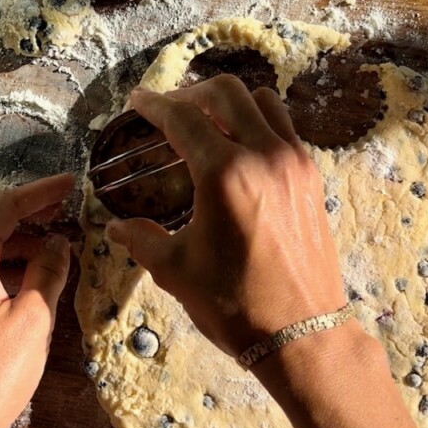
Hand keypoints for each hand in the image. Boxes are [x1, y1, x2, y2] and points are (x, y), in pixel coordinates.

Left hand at [0, 174, 74, 427]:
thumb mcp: (33, 321)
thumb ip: (48, 272)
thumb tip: (59, 243)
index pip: (4, 206)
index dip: (41, 192)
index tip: (71, 184)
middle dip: (17, 206)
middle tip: (56, 211)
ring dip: (7, 232)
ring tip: (50, 243)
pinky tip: (26, 272)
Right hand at [108, 76, 345, 355]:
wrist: (302, 333)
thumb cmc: (235, 304)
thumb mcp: (176, 270)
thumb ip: (141, 238)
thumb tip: (116, 225)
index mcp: (225, 174)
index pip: (183, 118)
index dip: (154, 105)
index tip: (137, 100)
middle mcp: (264, 155)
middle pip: (226, 93)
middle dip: (191, 94)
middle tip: (169, 109)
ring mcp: (294, 162)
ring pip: (262, 102)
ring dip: (229, 103)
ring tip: (206, 121)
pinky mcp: (311, 177)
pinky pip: (284, 127)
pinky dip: (258, 122)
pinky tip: (240, 147)